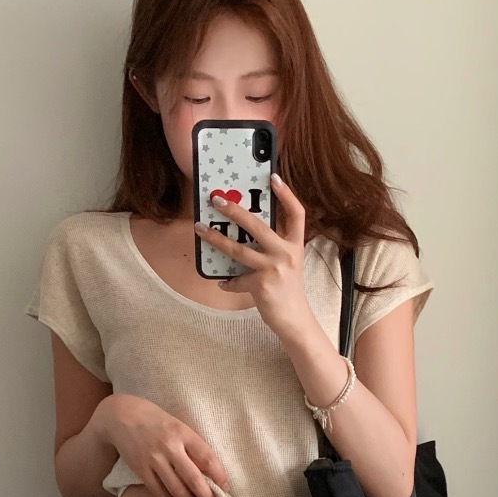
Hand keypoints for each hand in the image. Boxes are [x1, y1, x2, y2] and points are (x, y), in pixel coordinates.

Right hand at [92, 393, 228, 496]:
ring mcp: (153, 459)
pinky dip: (166, 495)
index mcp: (183, 433)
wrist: (123, 416)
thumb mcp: (179, 426)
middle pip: (194, 479)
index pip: (208, 458)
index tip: (224, 486)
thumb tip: (210, 472)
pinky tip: (169, 491)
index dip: (220, 476)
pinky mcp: (139, 468)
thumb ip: (193, 446)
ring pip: (176, 490)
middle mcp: (169, 446)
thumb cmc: (157, 422)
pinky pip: (158, 491)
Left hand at [196, 173, 314, 342]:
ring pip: (238, 249)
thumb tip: (244, 234)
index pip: (297, 213)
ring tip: (200, 229)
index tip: (274, 177)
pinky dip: (228, 282)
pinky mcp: (260, 284)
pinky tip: (223, 282)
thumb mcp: (288, 264)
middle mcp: (286, 253)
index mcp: (295, 245)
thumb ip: (273, 247)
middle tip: (217, 200)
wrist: (295, 320)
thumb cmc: (288, 290)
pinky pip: (236, 279)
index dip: (287, 194)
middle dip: (234, 211)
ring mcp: (273, 268)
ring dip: (216, 239)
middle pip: (258, 225)